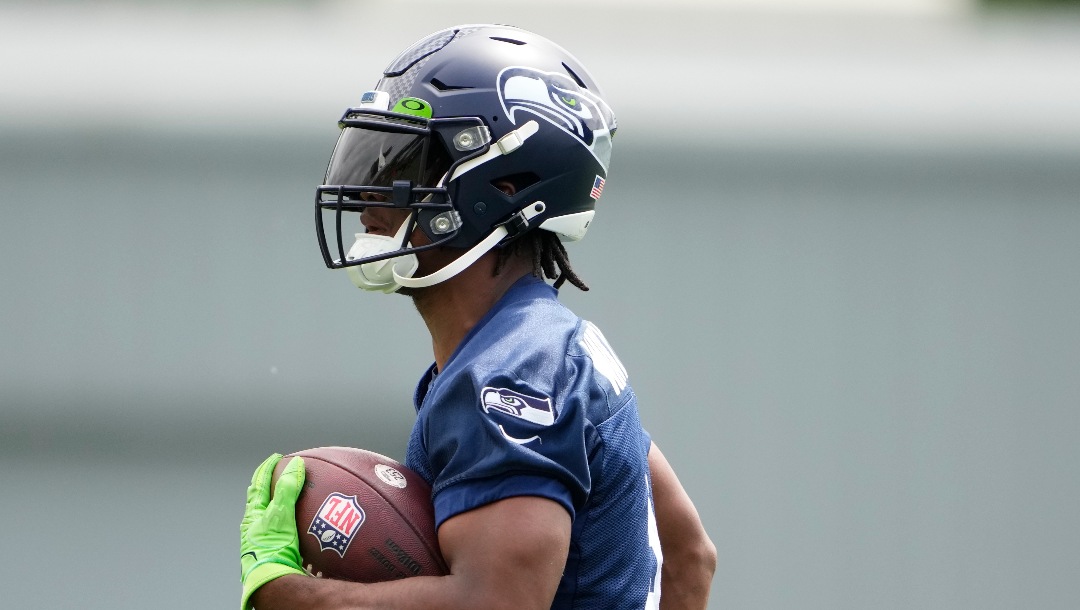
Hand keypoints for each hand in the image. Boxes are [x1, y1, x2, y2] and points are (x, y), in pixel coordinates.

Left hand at [240, 454, 306, 609]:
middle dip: (270, 484)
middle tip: (281, 472)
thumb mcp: (280, 515)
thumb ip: (287, 490)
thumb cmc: (272, 550)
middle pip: (262, 499)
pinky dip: (296, 520)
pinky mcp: (280, 549)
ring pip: (274, 514)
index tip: (276, 458)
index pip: (258, 485)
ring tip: (295, 494)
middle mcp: (257, 527)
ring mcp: (268, 539)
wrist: (275, 581)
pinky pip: (288, 529)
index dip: (266, 469)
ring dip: (283, 502)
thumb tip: (295, 464)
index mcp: (253, 516)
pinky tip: (306, 522)